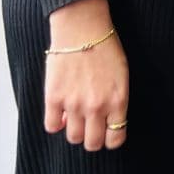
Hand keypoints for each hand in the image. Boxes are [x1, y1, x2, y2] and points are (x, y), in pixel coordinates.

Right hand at [43, 0, 128, 150]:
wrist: (83, 30)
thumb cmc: (106, 49)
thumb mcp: (122, 76)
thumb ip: (116, 100)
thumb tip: (105, 119)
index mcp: (118, 100)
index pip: (116, 138)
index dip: (111, 139)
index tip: (107, 134)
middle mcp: (96, 106)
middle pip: (92, 143)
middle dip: (93, 139)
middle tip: (90, 129)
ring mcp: (74, 104)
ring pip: (73, 138)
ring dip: (74, 131)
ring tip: (76, 118)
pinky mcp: (53, 98)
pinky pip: (51, 126)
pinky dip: (56, 123)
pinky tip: (61, 112)